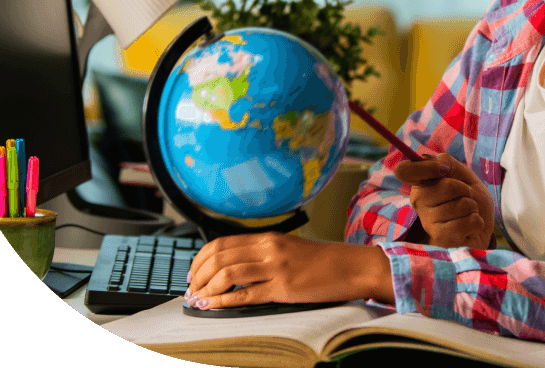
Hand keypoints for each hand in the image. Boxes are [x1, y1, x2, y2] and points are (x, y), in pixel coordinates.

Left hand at [185, 232, 392, 310]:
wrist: (352, 267)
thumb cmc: (324, 262)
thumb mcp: (290, 249)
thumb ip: (265, 254)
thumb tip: (235, 267)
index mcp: (269, 238)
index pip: (222, 243)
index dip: (201, 258)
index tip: (193, 273)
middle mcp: (269, 248)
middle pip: (220, 256)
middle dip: (199, 275)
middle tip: (191, 289)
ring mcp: (276, 267)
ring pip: (228, 274)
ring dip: (207, 289)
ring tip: (198, 300)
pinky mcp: (284, 287)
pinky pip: (245, 294)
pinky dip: (223, 301)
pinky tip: (213, 306)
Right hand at [394, 152, 494, 249]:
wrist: (482, 228)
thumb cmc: (472, 200)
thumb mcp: (464, 175)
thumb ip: (447, 163)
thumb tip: (435, 161)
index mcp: (422, 183)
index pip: (404, 171)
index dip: (425, 167)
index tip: (444, 170)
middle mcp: (419, 202)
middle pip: (447, 186)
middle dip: (466, 191)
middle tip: (465, 199)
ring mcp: (427, 222)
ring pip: (461, 205)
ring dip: (473, 209)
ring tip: (468, 215)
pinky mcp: (440, 238)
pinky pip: (467, 223)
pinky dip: (477, 223)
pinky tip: (470, 228)